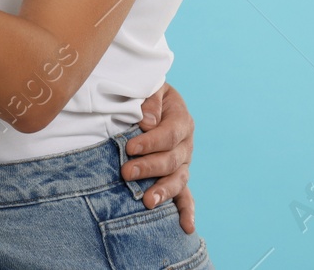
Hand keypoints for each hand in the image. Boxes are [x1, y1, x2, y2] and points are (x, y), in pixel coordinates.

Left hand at [123, 83, 196, 231]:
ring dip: (163, 191)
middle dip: (149, 167)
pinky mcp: (178, 176)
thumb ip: (150, 100)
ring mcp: (183, 162)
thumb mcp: (150, 87)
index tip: (129, 148)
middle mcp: (186, 144)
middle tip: (126, 173)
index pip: (169, 133)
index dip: (151, 142)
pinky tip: (186, 227)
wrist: (152, 101)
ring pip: (178, 180)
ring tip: (148, 201)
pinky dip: (186, 211)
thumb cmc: (146, 93)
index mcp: (181, 119)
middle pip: (172, 160)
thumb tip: (148, 121)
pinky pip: (186, 195)